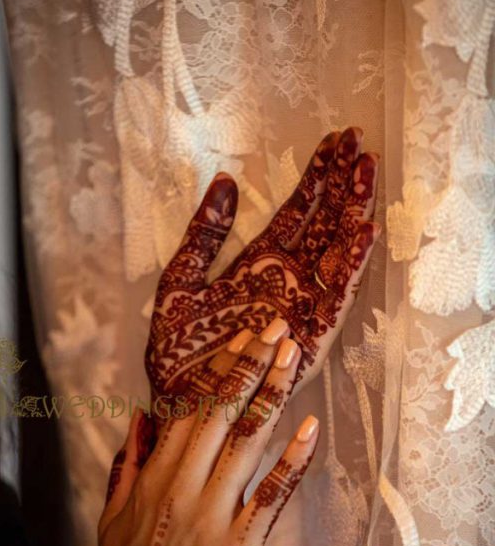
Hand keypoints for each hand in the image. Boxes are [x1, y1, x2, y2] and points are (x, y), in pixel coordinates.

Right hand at [85, 320, 318, 545]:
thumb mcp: (111, 517)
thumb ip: (126, 465)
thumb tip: (140, 419)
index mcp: (152, 476)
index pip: (188, 410)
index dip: (219, 370)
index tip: (241, 338)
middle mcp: (181, 486)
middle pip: (219, 413)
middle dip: (250, 365)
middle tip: (276, 327)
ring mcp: (210, 514)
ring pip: (244, 441)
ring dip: (271, 394)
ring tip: (293, 357)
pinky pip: (269, 497)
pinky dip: (291, 461)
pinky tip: (310, 427)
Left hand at [146, 127, 379, 412]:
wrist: (181, 405)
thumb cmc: (177, 354)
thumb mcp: (178, 283)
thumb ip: (202, 236)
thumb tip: (224, 181)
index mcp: (255, 266)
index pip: (294, 213)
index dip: (315, 178)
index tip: (335, 140)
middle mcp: (285, 281)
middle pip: (322, 223)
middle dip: (340, 184)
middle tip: (358, 141)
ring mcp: (301, 305)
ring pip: (335, 251)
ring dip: (352, 212)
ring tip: (367, 172)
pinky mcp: (310, 333)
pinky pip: (336, 295)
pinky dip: (352, 264)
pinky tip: (365, 231)